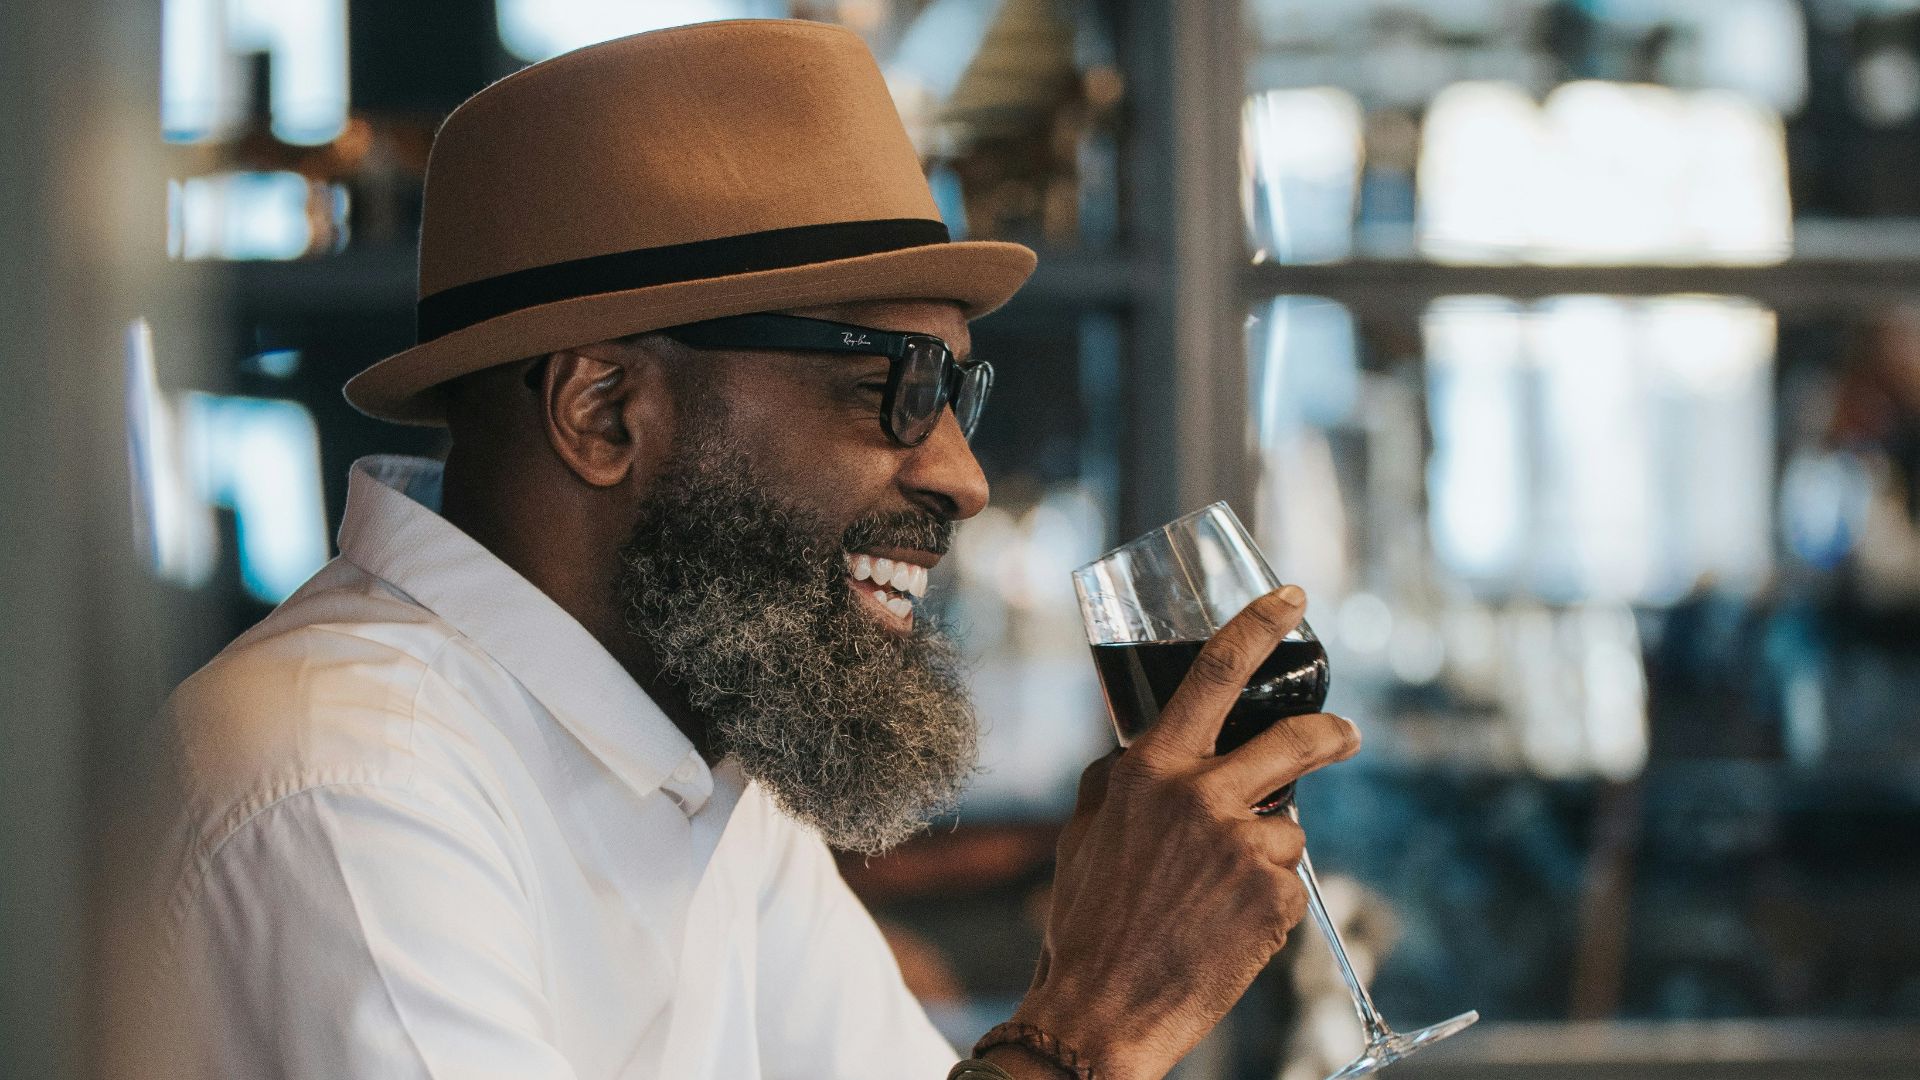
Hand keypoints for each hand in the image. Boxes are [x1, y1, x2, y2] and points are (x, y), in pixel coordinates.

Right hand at [997, 587, 1360, 1079]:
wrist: (1102, 1009)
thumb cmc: (1087, 922)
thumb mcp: (1086, 831)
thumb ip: (1121, 781)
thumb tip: (1142, 752)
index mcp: (1149, 770)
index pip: (1214, 673)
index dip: (1260, 626)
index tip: (1293, 598)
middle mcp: (1200, 797)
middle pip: (1295, 740)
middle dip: (1331, 733)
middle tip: (1345, 734)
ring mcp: (1242, 847)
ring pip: (1288, 826)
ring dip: (1266, 851)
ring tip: (1217, 896)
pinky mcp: (1273, 898)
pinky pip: (1287, 881)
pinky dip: (1266, 900)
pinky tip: (1225, 926)